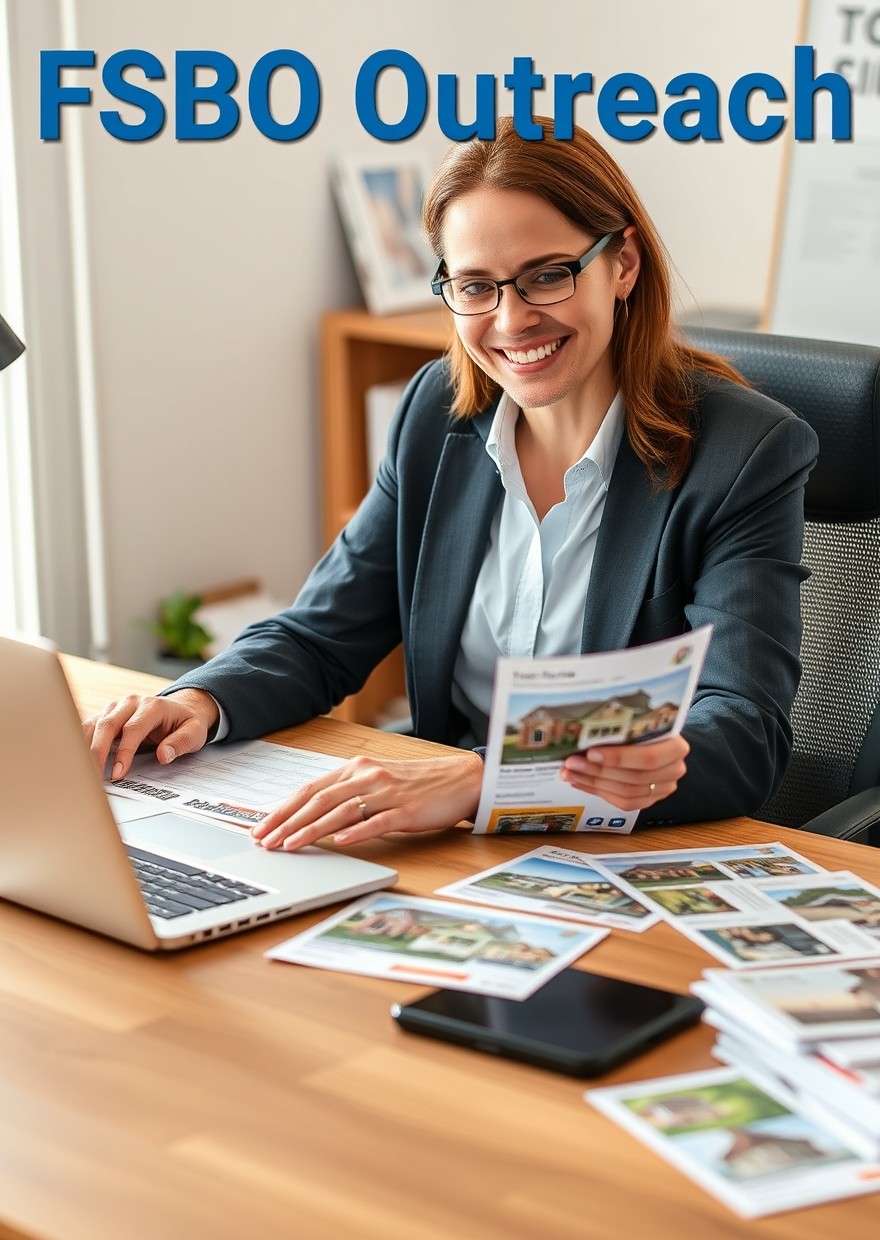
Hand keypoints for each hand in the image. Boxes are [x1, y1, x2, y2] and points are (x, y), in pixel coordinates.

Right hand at [83, 689, 220, 780]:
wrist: (180, 709)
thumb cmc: (186, 723)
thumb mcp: (195, 732)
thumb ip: (181, 742)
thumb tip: (163, 755)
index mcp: (153, 706)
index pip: (133, 729)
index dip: (124, 752)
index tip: (118, 773)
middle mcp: (131, 703)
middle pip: (108, 724)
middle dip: (98, 751)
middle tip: (94, 776)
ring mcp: (116, 707)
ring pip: (95, 724)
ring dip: (85, 746)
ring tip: (81, 770)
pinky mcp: (107, 714)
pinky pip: (89, 726)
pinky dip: (81, 742)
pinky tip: (76, 758)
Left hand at [251, 750, 484, 850]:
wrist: (462, 779)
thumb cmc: (418, 784)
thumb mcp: (378, 781)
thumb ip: (349, 793)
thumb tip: (313, 815)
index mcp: (357, 769)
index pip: (310, 789)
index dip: (283, 808)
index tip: (261, 826)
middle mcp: (368, 776)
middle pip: (318, 800)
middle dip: (287, 822)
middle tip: (265, 841)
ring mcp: (387, 793)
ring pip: (341, 811)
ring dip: (311, 830)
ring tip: (290, 846)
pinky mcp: (406, 810)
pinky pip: (377, 822)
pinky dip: (356, 832)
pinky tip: (339, 842)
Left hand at [560, 735, 688, 810]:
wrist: (656, 740)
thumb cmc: (643, 726)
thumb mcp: (638, 721)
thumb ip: (622, 727)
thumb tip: (585, 727)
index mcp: (676, 746)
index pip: (648, 758)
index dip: (619, 758)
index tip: (591, 753)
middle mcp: (674, 769)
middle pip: (634, 777)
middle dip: (598, 771)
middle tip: (572, 763)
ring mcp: (663, 788)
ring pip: (626, 792)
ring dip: (593, 783)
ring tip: (570, 772)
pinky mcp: (650, 800)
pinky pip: (624, 803)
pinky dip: (598, 792)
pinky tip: (580, 781)